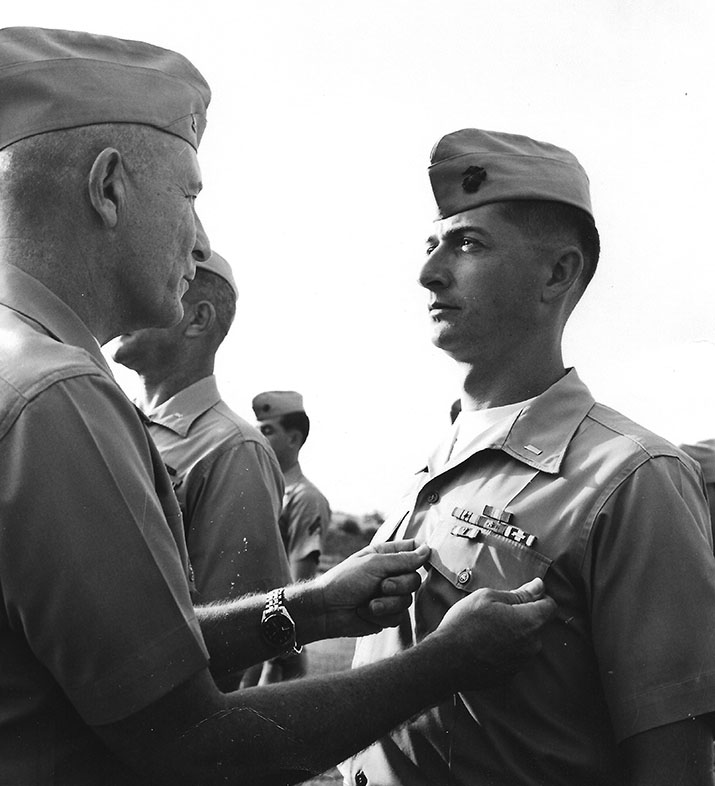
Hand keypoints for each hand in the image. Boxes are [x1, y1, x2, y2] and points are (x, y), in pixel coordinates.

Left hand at [314, 540, 429, 637]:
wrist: (327, 610)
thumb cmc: (345, 580)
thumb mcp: (374, 564)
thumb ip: (402, 559)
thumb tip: (427, 550)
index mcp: (386, 555)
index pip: (414, 551)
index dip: (421, 556)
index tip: (420, 562)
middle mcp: (391, 574)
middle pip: (415, 579)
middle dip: (398, 585)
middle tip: (381, 586)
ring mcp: (390, 596)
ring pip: (408, 600)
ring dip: (387, 603)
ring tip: (368, 603)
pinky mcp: (387, 615)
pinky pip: (399, 617)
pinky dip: (382, 616)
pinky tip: (366, 612)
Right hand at [434, 578, 555, 690]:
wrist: (445, 660)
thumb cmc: (465, 623)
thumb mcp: (488, 597)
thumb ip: (518, 593)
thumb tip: (539, 586)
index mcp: (529, 622)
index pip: (550, 605)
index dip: (539, 596)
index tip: (522, 594)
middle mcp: (532, 645)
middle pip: (538, 624)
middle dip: (524, 615)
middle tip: (497, 610)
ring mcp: (521, 662)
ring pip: (526, 640)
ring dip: (514, 632)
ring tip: (488, 628)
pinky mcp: (510, 675)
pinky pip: (515, 655)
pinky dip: (506, 648)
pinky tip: (485, 644)